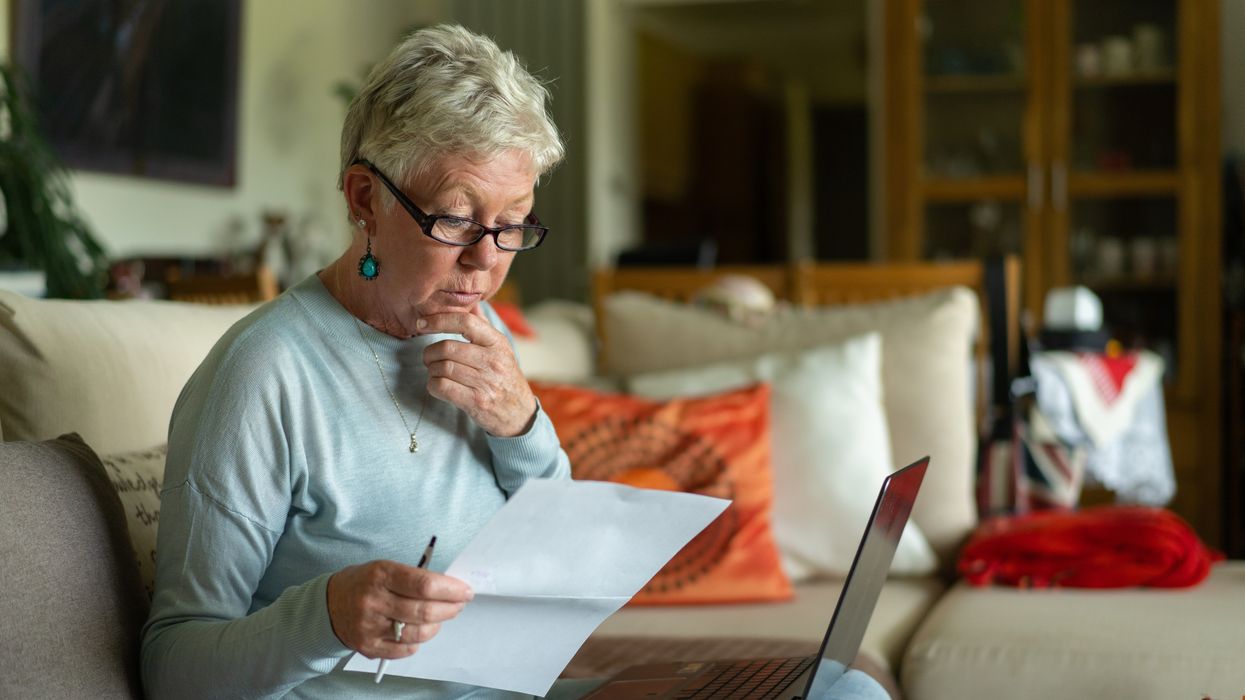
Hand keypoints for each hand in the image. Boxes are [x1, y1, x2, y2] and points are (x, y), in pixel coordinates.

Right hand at [326, 560, 472, 658]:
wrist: (329, 604)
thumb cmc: (364, 583)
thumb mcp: (385, 568)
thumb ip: (414, 578)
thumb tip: (449, 588)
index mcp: (381, 575)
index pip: (424, 584)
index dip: (450, 589)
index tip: (465, 591)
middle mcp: (374, 601)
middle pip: (424, 611)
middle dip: (450, 608)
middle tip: (459, 604)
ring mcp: (370, 626)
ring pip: (417, 633)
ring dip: (437, 626)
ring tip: (440, 618)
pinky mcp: (368, 646)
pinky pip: (405, 649)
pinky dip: (418, 641)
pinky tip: (419, 631)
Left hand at [417, 308, 536, 436]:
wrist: (519, 412)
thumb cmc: (504, 377)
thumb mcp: (500, 349)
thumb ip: (482, 326)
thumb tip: (470, 303)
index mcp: (497, 342)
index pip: (465, 322)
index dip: (439, 320)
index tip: (422, 323)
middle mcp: (493, 361)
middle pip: (447, 348)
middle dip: (430, 353)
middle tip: (429, 357)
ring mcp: (485, 382)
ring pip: (442, 368)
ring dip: (431, 370)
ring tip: (435, 372)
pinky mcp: (476, 401)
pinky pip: (442, 387)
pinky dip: (433, 385)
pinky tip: (438, 385)